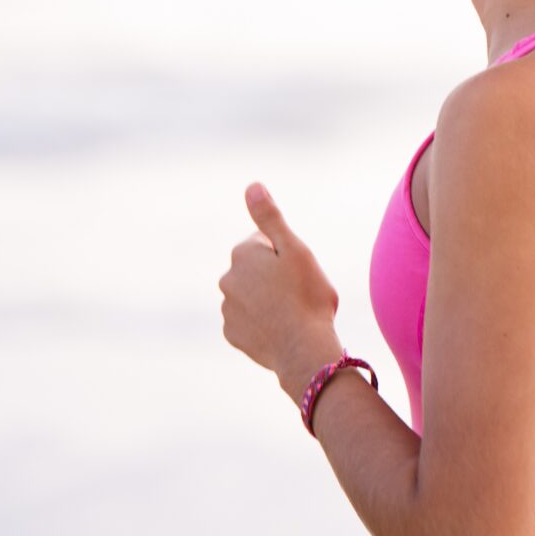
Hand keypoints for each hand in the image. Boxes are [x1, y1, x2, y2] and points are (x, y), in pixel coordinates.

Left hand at [220, 182, 342, 386]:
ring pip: (251, 296)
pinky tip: (281, 329)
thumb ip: (270, 218)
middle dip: (274, 276)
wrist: (303, 349)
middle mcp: (227, 279)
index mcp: (243, 254)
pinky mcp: (232, 334)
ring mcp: (228, 309)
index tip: (300, 269)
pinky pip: (248, 321)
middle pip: (256, 270)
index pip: (264, 242)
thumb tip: (252, 186)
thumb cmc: (307, 296)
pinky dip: (262, 323)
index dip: (286, 254)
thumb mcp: (294, 249)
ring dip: (267, 299)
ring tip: (293, 313)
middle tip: (300, 291)